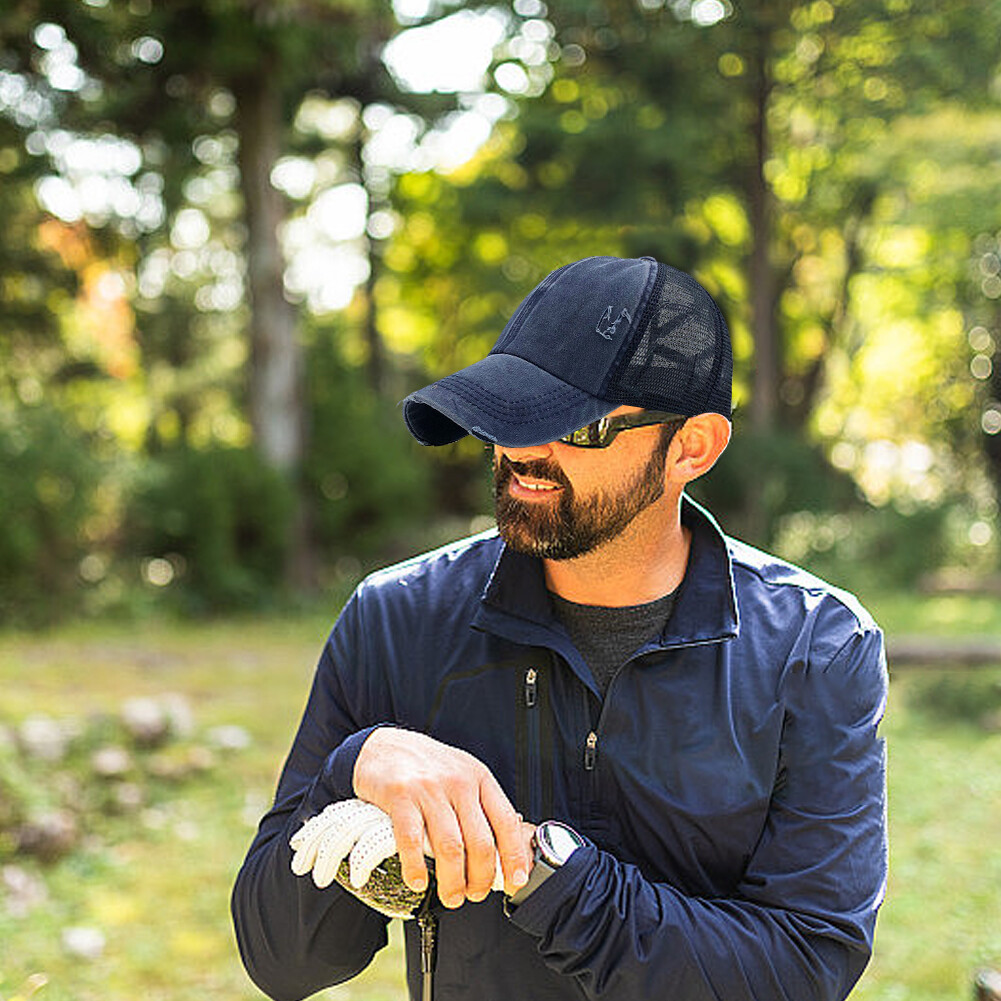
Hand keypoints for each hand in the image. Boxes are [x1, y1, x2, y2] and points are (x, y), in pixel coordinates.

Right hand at [353, 728, 532, 907]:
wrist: (385, 746)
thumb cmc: (427, 766)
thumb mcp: (463, 775)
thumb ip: (481, 807)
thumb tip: (502, 849)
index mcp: (479, 779)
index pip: (506, 822)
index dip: (514, 857)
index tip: (515, 880)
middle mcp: (458, 783)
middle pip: (479, 842)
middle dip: (481, 878)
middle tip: (474, 894)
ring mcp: (429, 789)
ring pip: (450, 847)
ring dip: (453, 882)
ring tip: (451, 896)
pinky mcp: (400, 796)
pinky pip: (412, 841)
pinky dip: (416, 868)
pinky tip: (418, 880)